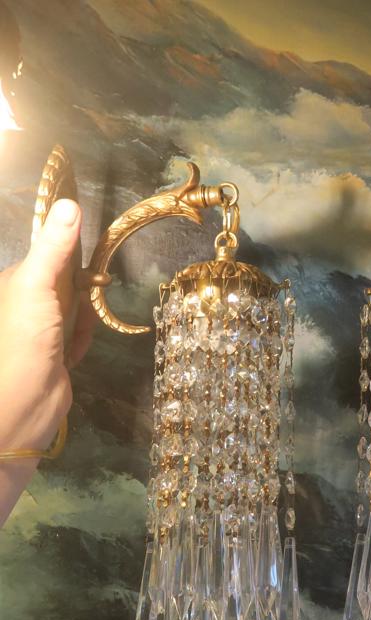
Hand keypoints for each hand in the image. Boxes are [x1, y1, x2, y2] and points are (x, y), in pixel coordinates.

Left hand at [0, 199, 95, 525]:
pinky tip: (75, 351)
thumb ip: (54, 246)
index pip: (50, 257)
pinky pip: (76, 336)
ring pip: (74, 309)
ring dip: (84, 318)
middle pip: (66, 283)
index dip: (71, 258)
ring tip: (79, 329)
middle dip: (82, 291)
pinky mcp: (52, 353)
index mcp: (16, 283)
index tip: (91, 266)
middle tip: (89, 299)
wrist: (26, 401)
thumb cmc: (25, 338)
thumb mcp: (39, 284)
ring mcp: (39, 331)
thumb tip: (70, 203)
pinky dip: (82, 340)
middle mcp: (24, 304)